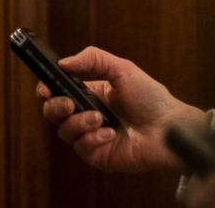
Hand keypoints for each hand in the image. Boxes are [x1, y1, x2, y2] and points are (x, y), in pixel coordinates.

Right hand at [38, 46, 206, 172]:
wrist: (170, 127)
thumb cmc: (151, 98)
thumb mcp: (122, 69)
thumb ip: (92, 59)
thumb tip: (63, 63)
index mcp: (89, 95)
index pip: (57, 93)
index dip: (47, 90)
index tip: (45, 89)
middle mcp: (87, 116)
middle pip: (53, 113)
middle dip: (56, 107)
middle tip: (70, 104)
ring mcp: (91, 137)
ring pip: (65, 132)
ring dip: (79, 123)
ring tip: (100, 119)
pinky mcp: (99, 156)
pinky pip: (81, 148)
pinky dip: (92, 139)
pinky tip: (110, 134)